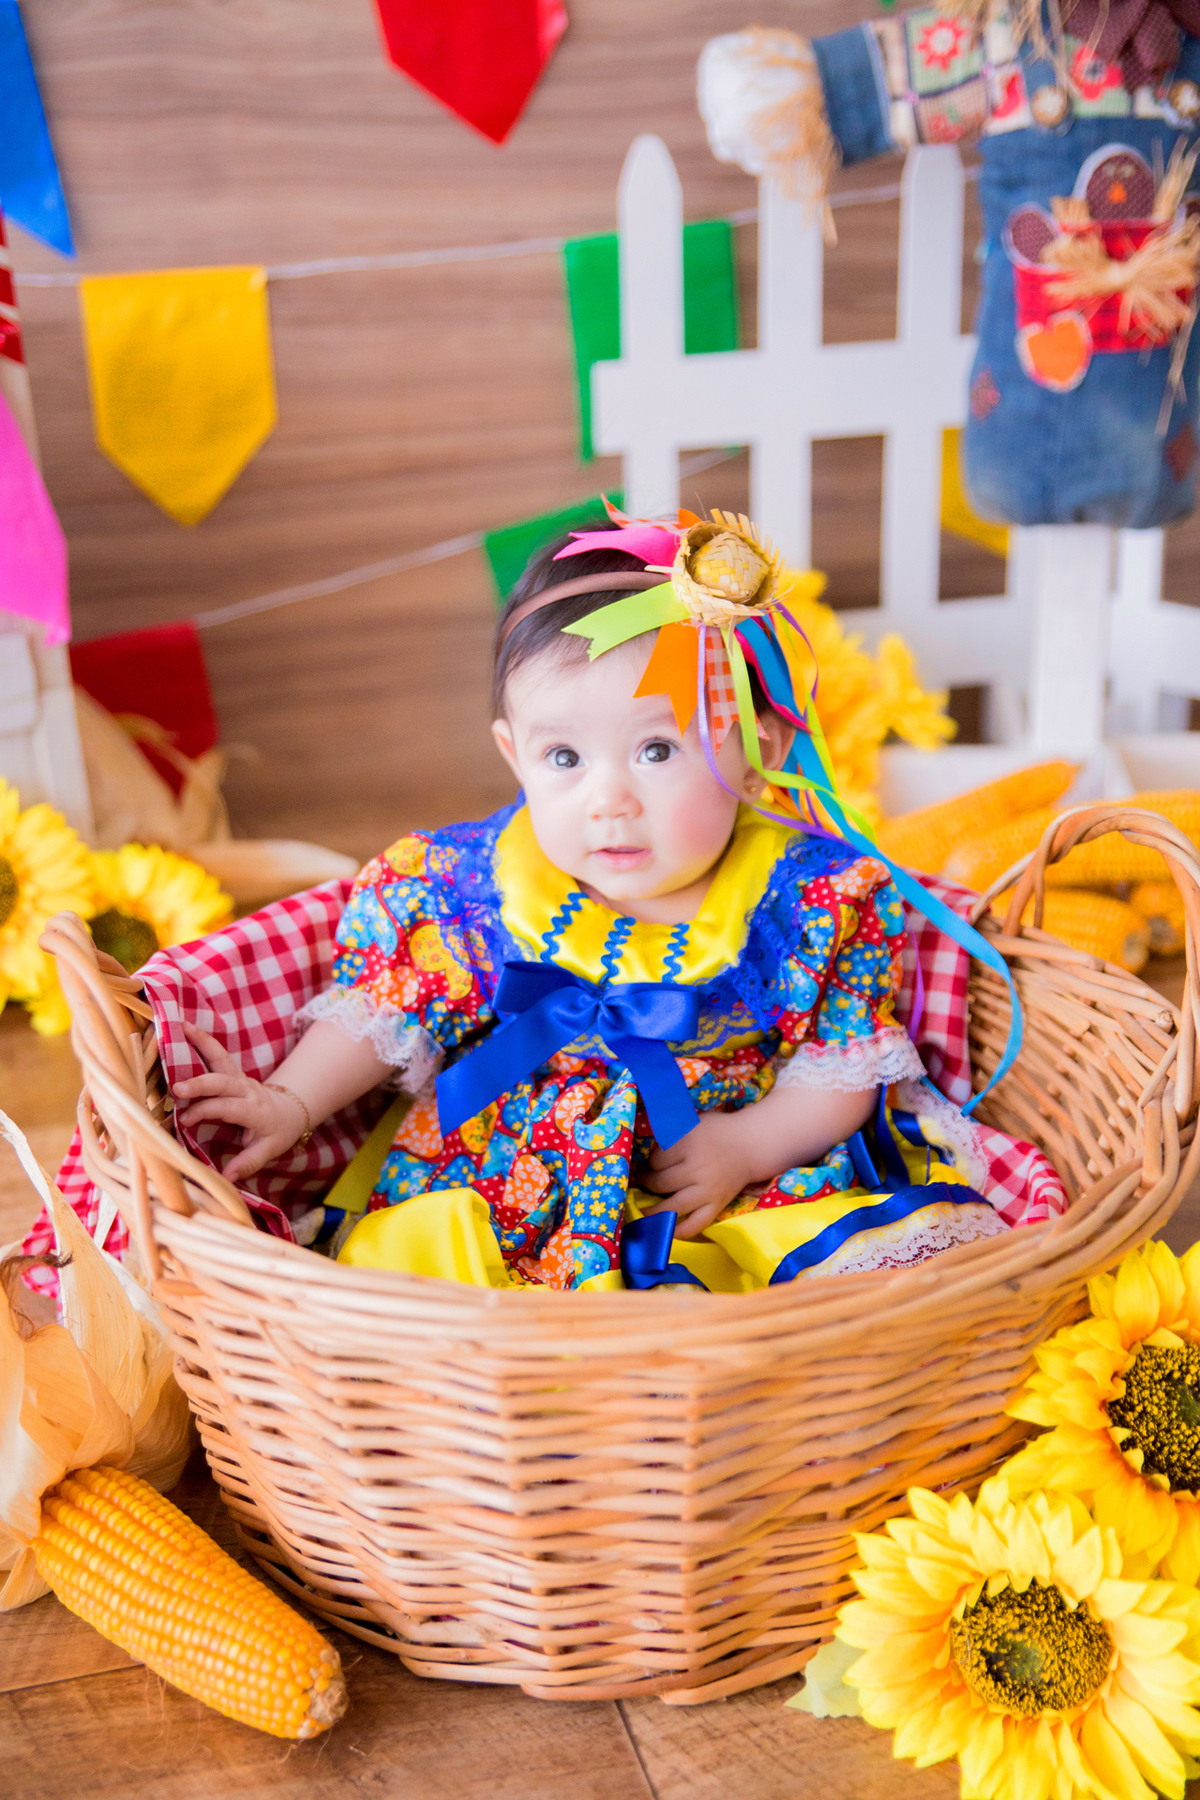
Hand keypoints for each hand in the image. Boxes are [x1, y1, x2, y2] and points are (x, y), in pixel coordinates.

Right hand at [174, 1022, 308, 1183]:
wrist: (292, 1110)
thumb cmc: (278, 1132)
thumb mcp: (270, 1150)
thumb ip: (249, 1162)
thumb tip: (228, 1177)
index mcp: (255, 1110)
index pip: (227, 1108)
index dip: (206, 1112)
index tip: (186, 1121)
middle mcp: (247, 1089)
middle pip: (222, 1082)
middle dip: (200, 1084)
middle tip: (176, 1089)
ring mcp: (239, 1077)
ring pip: (220, 1058)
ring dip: (201, 1042)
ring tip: (180, 1027)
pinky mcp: (232, 1071)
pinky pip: (216, 1054)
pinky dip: (201, 1040)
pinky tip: (184, 1026)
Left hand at [638, 1110, 753, 1238]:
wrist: (749, 1145)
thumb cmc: (717, 1131)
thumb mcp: (691, 1122)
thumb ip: (669, 1132)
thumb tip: (646, 1152)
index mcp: (689, 1145)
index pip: (657, 1160)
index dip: (651, 1162)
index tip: (654, 1162)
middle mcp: (698, 1169)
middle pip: (662, 1183)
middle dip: (648, 1183)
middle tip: (643, 1182)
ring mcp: (708, 1191)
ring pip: (674, 1206)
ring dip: (654, 1210)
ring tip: (644, 1210)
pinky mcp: (717, 1205)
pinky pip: (696, 1224)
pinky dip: (680, 1231)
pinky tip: (667, 1230)